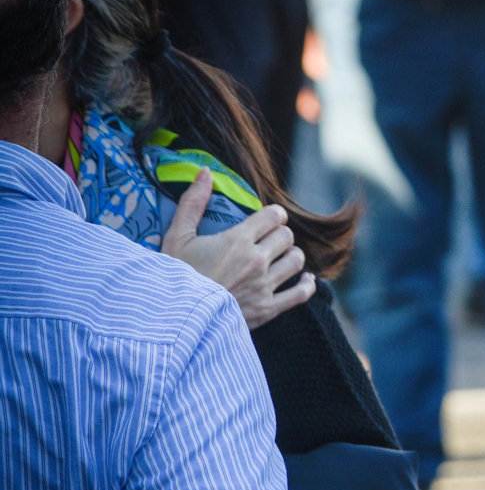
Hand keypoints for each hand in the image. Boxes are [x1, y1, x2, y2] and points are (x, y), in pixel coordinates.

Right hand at [160, 171, 315, 328]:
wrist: (173, 318)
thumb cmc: (173, 275)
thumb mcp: (176, 236)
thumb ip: (192, 203)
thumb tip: (205, 171)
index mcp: (238, 240)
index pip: (274, 216)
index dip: (274, 215)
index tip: (268, 219)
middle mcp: (257, 260)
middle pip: (287, 237)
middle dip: (280, 234)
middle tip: (270, 239)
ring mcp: (265, 286)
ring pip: (297, 260)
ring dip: (292, 255)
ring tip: (282, 256)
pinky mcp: (269, 309)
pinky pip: (301, 294)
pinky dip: (307, 285)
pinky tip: (305, 280)